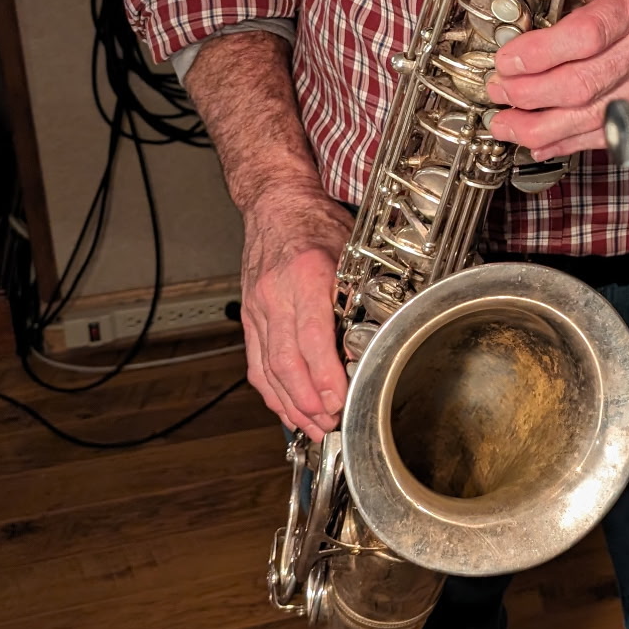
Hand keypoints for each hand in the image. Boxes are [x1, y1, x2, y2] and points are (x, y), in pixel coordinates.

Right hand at [239, 185, 352, 439]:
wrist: (275, 203)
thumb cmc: (316, 222)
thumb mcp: (350, 251)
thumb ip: (359, 293)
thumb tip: (379, 335)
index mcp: (305, 274)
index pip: (311, 338)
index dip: (325, 376)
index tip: (340, 400)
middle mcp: (275, 293)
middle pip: (287, 362)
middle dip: (309, 401)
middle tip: (332, 423)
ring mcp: (257, 307)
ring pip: (269, 368)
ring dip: (292, 404)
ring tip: (315, 426)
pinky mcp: (249, 316)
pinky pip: (257, 362)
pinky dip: (272, 391)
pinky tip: (288, 408)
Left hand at [487, 0, 628, 156]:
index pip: (587, 35)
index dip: (542, 52)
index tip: (508, 57)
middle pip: (581, 83)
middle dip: (530, 92)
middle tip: (498, 88)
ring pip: (591, 116)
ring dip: (540, 126)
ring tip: (505, 124)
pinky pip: (607, 134)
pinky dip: (569, 143)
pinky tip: (539, 141)